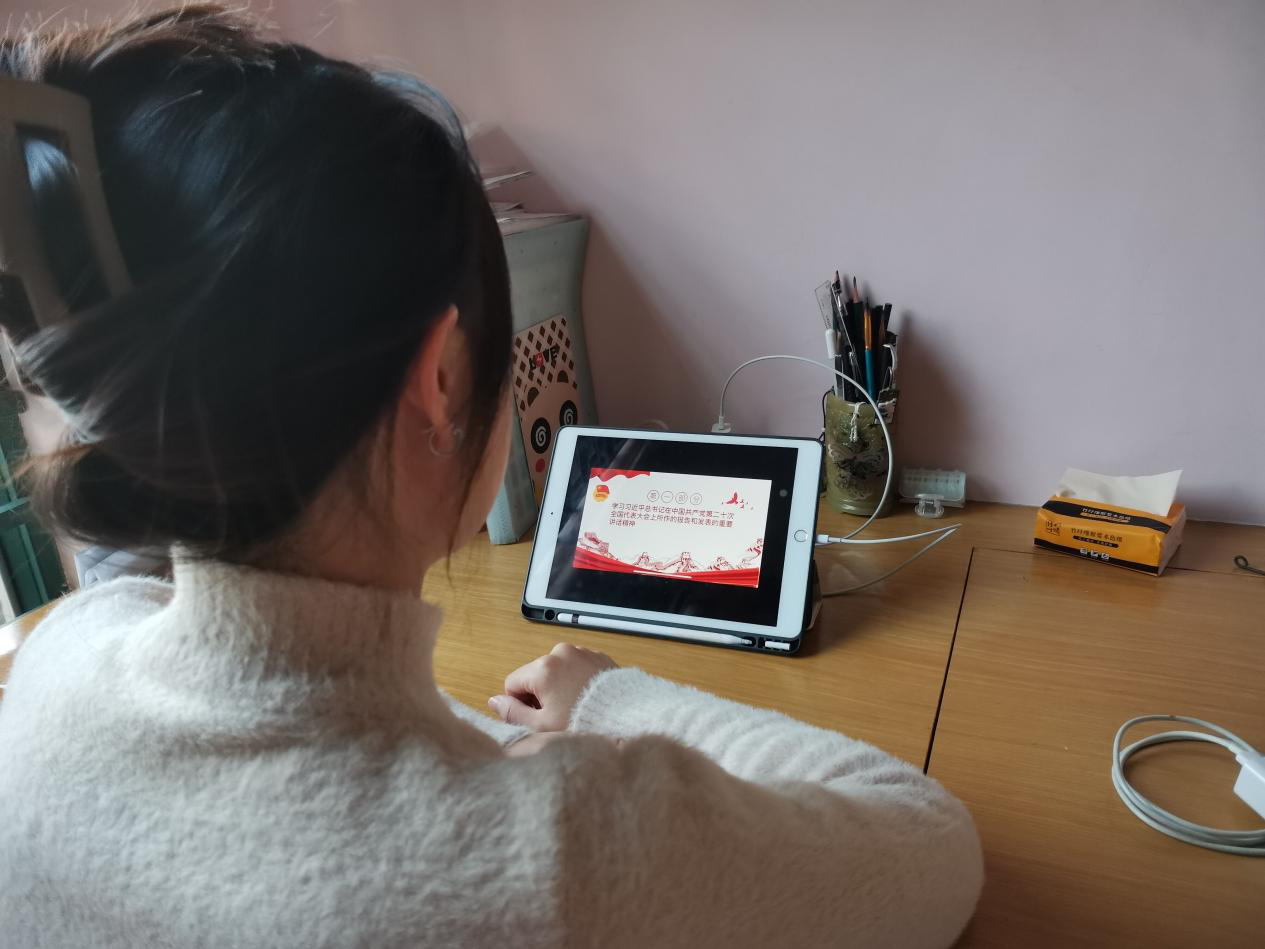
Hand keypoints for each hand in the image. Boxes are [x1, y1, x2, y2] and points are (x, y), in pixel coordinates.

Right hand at [489, 642, 617, 731]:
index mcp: (542, 668)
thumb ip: (512, 713)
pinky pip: (575, 667)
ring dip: (558, 686)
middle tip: (557, 715)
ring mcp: (581, 651)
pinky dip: (576, 680)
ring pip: (555, 670)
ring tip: (574, 707)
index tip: (536, 717)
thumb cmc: (582, 723)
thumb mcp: (541, 726)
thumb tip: (493, 701)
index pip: (512, 683)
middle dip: (540, 694)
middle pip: (534, 674)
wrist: (626, 716)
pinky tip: (586, 697)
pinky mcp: (597, 655)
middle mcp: (559, 653)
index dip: (519, 703)